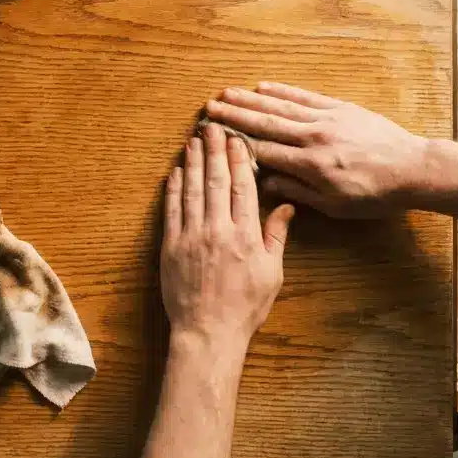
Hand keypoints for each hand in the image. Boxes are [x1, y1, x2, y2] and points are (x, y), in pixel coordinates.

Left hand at [161, 123, 294, 353]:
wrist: (208, 331)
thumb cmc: (244, 306)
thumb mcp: (271, 272)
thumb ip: (276, 236)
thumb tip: (286, 206)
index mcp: (246, 235)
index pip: (243, 187)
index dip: (239, 160)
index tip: (237, 139)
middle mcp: (218, 230)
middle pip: (216, 181)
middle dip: (214, 151)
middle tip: (211, 126)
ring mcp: (192, 237)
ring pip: (192, 191)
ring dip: (193, 162)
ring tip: (193, 140)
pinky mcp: (171, 246)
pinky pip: (171, 210)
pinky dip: (173, 189)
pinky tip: (175, 171)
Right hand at [205, 82, 429, 217]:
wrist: (414, 169)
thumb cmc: (375, 194)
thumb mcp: (335, 206)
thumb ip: (298, 192)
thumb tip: (266, 183)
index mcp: (310, 166)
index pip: (264, 153)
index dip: (236, 145)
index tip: (214, 140)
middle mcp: (314, 138)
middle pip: (266, 124)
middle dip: (234, 116)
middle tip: (208, 109)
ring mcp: (327, 119)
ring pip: (281, 106)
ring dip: (250, 99)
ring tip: (225, 93)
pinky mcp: (340, 108)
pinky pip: (305, 97)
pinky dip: (282, 91)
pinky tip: (262, 86)